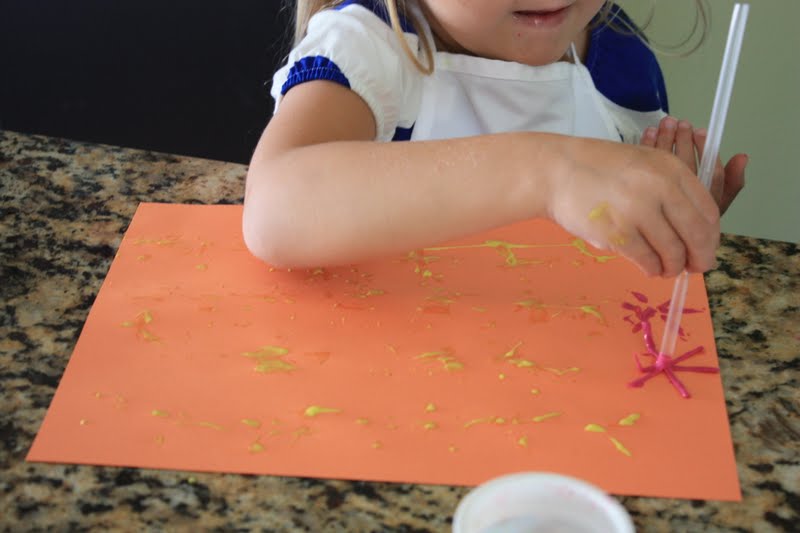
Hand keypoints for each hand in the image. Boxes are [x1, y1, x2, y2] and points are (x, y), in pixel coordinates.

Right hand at [547, 136, 719, 277]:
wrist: (555, 172)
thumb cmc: (599, 170)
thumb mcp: (643, 164)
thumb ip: (671, 191)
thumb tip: (694, 233)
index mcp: (671, 169)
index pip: (709, 210)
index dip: (711, 236)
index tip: (706, 248)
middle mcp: (659, 188)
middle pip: (697, 234)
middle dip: (700, 258)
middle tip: (695, 268)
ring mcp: (637, 211)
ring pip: (673, 252)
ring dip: (673, 267)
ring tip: (666, 269)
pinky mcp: (617, 233)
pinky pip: (647, 260)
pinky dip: (652, 269)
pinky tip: (649, 268)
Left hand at [641, 116, 747, 214]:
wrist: (665, 237)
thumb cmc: (692, 217)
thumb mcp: (718, 200)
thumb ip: (732, 179)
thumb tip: (742, 157)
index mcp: (704, 201)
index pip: (710, 174)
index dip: (705, 150)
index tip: (701, 131)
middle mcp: (684, 199)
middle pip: (685, 166)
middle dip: (683, 141)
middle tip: (681, 123)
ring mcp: (662, 196)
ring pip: (663, 164)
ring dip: (665, 139)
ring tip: (666, 122)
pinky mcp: (642, 193)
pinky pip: (645, 167)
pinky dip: (647, 146)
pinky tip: (650, 132)